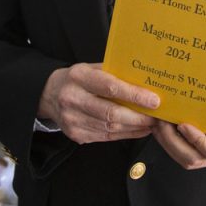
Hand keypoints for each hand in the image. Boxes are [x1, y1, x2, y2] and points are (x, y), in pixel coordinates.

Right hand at [38, 63, 159, 143]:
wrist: (48, 95)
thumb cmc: (76, 79)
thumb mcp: (90, 68)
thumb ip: (113, 73)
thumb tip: (145, 81)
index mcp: (78, 77)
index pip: (110, 87)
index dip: (134, 95)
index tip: (154, 100)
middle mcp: (73, 99)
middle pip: (111, 113)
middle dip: (138, 117)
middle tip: (157, 117)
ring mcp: (73, 120)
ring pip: (110, 128)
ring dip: (135, 127)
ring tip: (151, 123)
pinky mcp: (76, 134)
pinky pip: (106, 137)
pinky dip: (125, 134)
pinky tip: (138, 130)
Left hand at [152, 85, 205, 169]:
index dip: (197, 141)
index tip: (183, 124)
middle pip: (192, 159)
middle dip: (172, 141)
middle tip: (162, 123)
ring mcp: (205, 156)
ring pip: (181, 157)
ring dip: (166, 141)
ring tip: (157, 123)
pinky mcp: (194, 151)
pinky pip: (177, 152)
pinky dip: (166, 140)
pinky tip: (159, 126)